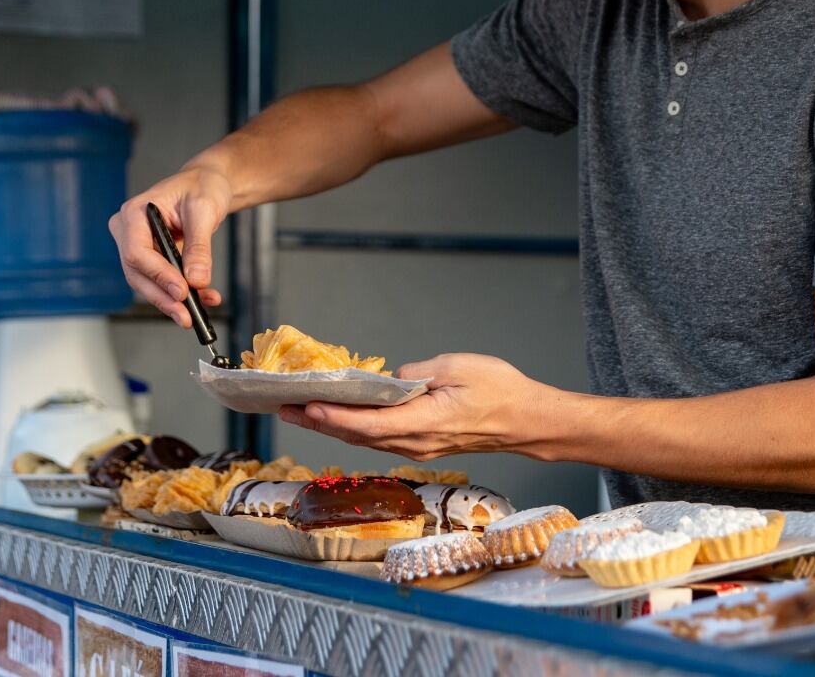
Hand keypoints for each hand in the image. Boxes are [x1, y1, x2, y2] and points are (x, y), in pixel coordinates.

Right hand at [109, 165, 231, 325]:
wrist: (206, 185)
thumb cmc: (201, 187)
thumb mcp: (204, 210)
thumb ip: (199, 246)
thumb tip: (196, 279)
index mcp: (134, 213)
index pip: (137, 252)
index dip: (159, 275)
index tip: (182, 291)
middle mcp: (129, 231)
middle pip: (137, 273)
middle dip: (163, 297)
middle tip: (186, 315)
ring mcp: (138, 246)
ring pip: (147, 284)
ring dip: (172, 301)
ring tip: (197, 313)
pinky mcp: (151, 259)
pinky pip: (161, 282)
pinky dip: (181, 295)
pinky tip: (204, 300)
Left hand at [278, 354, 561, 460]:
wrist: (529, 422)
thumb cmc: (501, 392)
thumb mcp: (457, 367)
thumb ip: (418, 373)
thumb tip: (391, 379)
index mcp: (424, 422)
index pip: (369, 425)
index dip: (335, 418)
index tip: (308, 408)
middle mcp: (417, 442)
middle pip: (358, 436)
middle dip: (319, 423)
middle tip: (285, 408)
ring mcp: (420, 447)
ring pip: (366, 440)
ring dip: (332, 428)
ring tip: (302, 412)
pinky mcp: (424, 444)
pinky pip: (381, 439)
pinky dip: (354, 429)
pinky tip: (340, 418)